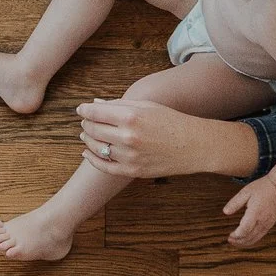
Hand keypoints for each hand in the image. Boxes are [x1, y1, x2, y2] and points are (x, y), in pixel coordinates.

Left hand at [76, 97, 260, 180]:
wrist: (194, 146)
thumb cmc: (172, 121)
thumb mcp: (147, 106)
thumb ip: (119, 104)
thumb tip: (95, 104)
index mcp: (131, 116)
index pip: (95, 112)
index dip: (84, 110)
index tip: (81, 109)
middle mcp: (128, 137)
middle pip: (93, 129)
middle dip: (86, 123)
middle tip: (85, 121)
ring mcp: (129, 156)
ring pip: (96, 148)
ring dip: (87, 139)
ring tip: (86, 134)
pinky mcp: (132, 171)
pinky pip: (104, 166)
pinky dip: (91, 159)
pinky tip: (86, 152)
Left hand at [222, 177, 275, 247]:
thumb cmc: (261, 188)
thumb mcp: (245, 192)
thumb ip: (235, 203)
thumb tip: (225, 212)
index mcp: (255, 213)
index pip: (244, 230)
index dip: (236, 235)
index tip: (230, 235)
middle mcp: (262, 221)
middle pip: (250, 237)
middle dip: (239, 241)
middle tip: (230, 240)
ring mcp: (267, 224)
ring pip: (255, 239)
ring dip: (245, 242)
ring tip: (236, 241)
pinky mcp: (270, 224)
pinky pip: (260, 236)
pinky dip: (252, 239)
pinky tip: (246, 238)